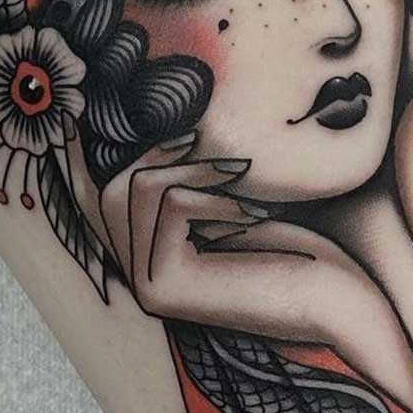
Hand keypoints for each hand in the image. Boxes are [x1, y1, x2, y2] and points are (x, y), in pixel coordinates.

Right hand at [98, 134, 412, 412]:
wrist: (339, 303)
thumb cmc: (295, 249)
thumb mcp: (229, 203)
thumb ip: (180, 177)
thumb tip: (126, 123)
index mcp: (145, 261)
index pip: (93, 202)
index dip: (75, 154)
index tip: (73, 110)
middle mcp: (134, 281)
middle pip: (110, 190)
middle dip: (161, 154)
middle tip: (218, 151)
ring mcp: (144, 288)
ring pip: (138, 190)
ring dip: (198, 171)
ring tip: (244, 178)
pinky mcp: (163, 288)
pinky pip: (172, 207)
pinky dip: (218, 198)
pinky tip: (255, 215)